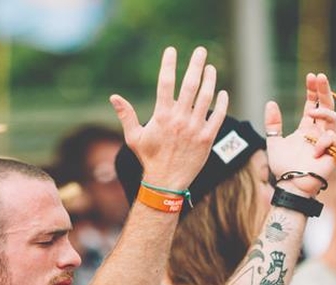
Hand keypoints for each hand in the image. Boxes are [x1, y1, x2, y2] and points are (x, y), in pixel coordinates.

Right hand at [110, 46, 227, 189]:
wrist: (166, 183)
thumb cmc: (149, 159)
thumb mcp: (134, 137)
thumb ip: (126, 115)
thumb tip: (114, 97)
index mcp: (162, 116)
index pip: (165, 83)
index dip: (168, 64)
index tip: (172, 50)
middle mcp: (180, 120)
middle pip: (190, 85)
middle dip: (196, 65)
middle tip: (201, 51)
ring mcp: (195, 128)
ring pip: (206, 97)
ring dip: (210, 80)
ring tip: (211, 68)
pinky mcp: (207, 138)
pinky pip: (218, 116)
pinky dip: (222, 103)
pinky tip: (222, 92)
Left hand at [264, 73, 335, 197]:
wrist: (290, 185)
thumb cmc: (284, 167)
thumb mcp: (274, 141)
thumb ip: (273, 124)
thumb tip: (270, 103)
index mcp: (307, 129)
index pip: (313, 105)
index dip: (313, 91)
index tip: (311, 76)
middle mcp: (319, 132)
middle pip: (326, 106)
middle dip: (324, 91)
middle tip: (319, 77)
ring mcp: (328, 141)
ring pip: (333, 119)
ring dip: (323, 112)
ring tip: (311, 112)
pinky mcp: (335, 152)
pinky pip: (332, 139)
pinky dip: (322, 142)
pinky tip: (314, 151)